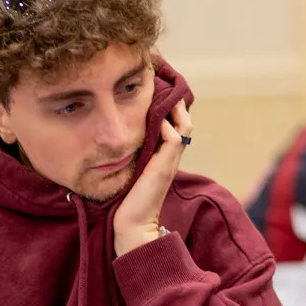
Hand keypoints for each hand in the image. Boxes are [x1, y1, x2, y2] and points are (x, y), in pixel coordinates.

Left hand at [113, 99, 191, 256]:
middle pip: (183, 118)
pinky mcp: (165, 166)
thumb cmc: (126, 200)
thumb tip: (121, 132)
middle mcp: (171, 155)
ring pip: (184, 123)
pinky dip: (167, 124)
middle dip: (173, 98)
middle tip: (158, 81)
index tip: (155, 88)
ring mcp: (170, 160)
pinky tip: (156, 120)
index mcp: (164, 154)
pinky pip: (175, 136)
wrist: (132, 225)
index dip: (169, 105)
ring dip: (173, 106)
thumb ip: (132, 153)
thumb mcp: (129, 169)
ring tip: (160, 91)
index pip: (175, 122)